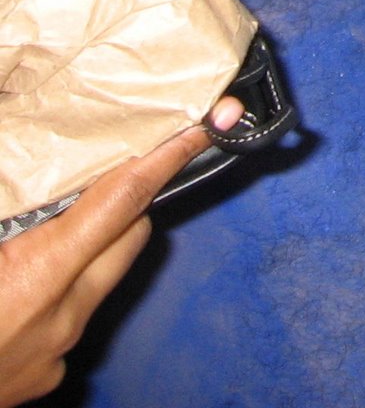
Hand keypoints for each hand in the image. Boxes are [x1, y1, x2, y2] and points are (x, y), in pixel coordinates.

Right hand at [0, 97, 241, 406]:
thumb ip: (8, 198)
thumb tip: (17, 169)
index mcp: (41, 274)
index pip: (124, 201)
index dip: (164, 160)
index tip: (197, 130)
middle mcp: (64, 315)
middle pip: (129, 239)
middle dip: (126, 203)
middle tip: (102, 175)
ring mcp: (56, 355)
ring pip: (100, 282)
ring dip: (90, 251)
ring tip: (53, 231)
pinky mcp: (43, 382)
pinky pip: (69, 323)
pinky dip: (59, 296)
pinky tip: (22, 289)